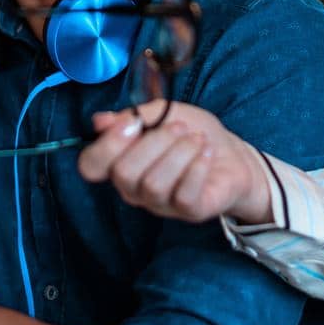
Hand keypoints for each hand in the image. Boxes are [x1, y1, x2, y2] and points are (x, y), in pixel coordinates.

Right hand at [77, 101, 273, 224]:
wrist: (232, 154)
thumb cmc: (191, 133)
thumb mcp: (164, 112)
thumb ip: (134, 116)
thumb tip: (100, 121)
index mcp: (121, 162)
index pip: (91, 166)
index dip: (106, 145)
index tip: (134, 123)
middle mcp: (134, 188)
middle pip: (124, 174)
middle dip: (155, 143)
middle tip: (180, 127)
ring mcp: (160, 204)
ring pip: (154, 184)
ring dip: (180, 152)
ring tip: (197, 139)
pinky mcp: (188, 212)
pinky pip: (184, 194)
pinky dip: (197, 167)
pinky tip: (207, 152)